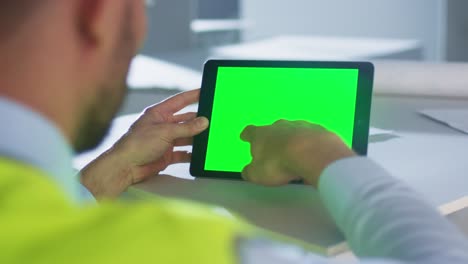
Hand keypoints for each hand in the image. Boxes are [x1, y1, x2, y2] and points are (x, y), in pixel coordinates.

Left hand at [80, 89, 208, 198]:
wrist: (125, 167)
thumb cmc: (135, 145)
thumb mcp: (165, 132)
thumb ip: (186, 128)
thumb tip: (202, 122)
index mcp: (158, 113)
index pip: (180, 101)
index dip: (193, 96)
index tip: (205, 92)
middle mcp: (162, 125)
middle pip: (185, 120)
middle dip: (197, 121)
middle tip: (212, 120)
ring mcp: (165, 141)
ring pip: (186, 137)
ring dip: (196, 138)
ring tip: (208, 138)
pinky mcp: (166, 155)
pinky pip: (183, 153)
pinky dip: (191, 154)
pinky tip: (198, 154)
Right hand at [240, 120, 355, 187]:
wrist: (313, 153)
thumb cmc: (279, 164)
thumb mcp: (258, 174)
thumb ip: (251, 172)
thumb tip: (247, 171)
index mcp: (261, 134)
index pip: (250, 132)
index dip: (247, 135)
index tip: (244, 136)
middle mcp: (279, 125)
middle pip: (273, 130)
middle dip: (273, 139)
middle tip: (274, 150)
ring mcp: (300, 125)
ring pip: (293, 131)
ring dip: (293, 141)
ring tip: (296, 155)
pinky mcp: (318, 130)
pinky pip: (311, 137)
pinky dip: (310, 144)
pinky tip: (313, 155)